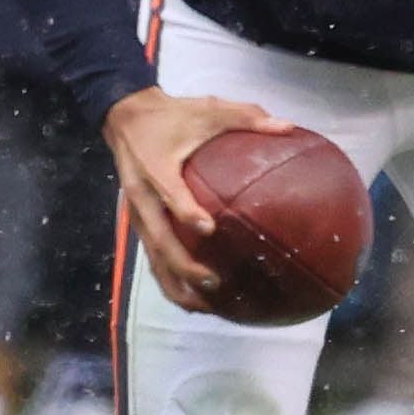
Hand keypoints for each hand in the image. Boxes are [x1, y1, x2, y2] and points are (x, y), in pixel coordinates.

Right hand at [100, 87, 295, 312]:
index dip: (185, 211)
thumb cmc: (172, 115)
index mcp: (156, 167)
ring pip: (152, 257)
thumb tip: (287, 127)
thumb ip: (246, 116)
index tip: (208, 228)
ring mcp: (138, 213)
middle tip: (214, 281)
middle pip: (159, 240)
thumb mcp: (208, 108)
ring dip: (175, 283)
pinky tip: (193, 298)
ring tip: (204, 306)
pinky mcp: (139, 222)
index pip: (169, 193)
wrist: (126, 116)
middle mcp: (142, 196)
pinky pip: (152, 256)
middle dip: (183, 265)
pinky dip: (169, 279)